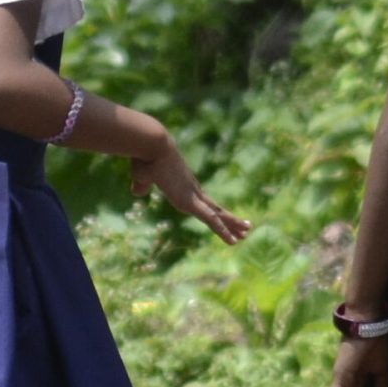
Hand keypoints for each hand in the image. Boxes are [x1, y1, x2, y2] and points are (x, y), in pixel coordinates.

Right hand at [130, 133, 251, 244]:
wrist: (152, 144)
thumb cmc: (145, 157)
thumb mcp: (142, 175)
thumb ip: (142, 184)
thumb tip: (138, 191)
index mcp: (183, 186)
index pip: (202, 203)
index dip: (213, 211)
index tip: (223, 217)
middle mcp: (192, 191)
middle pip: (215, 209)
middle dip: (230, 219)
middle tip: (246, 227)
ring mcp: (193, 196)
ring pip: (217, 215)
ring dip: (232, 224)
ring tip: (248, 231)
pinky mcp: (190, 201)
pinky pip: (211, 220)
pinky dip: (223, 231)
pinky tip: (233, 242)